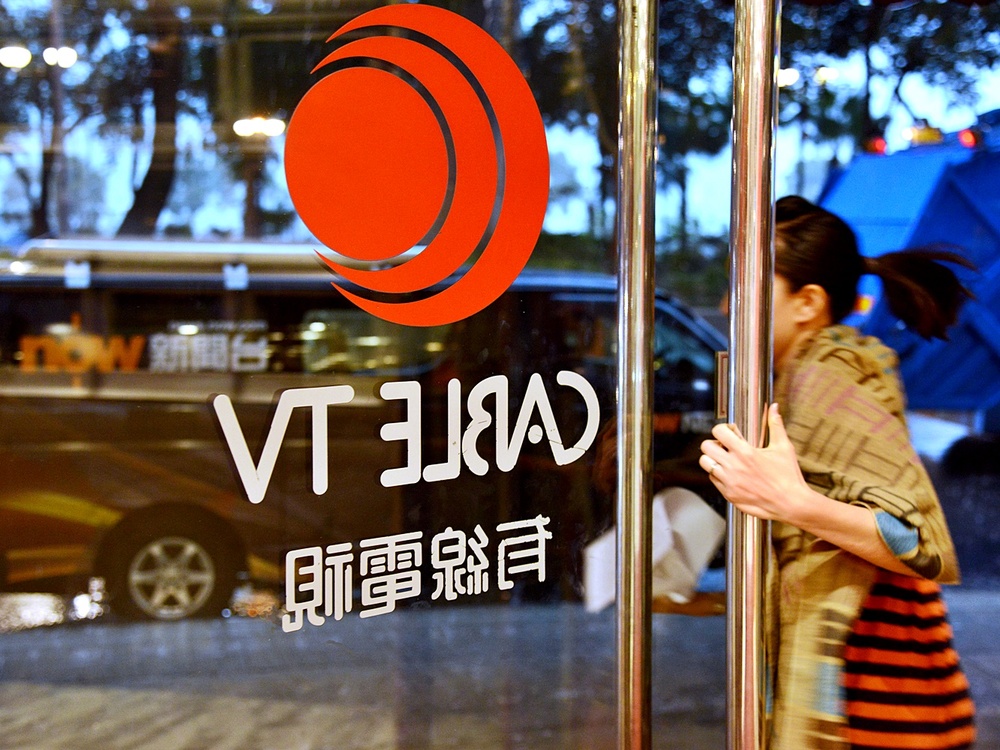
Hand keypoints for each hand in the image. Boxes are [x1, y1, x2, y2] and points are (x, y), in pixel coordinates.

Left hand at [698, 403, 808, 522]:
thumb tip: (774, 407)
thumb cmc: (789, 476)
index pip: (718, 431)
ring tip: (725, 459)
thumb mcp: (783, 447)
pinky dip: (718, 474)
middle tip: (725, 446)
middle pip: (706, 446)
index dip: (723, 429)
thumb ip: (775, 425)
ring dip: (713, 459)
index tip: (730, 432)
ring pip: (705, 463)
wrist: (791, 504)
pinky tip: (731, 473)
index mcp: (745, 452)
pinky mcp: (728, 494)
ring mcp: (729, 482)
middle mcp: (733, 466)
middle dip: (714, 443)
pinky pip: (713, 479)